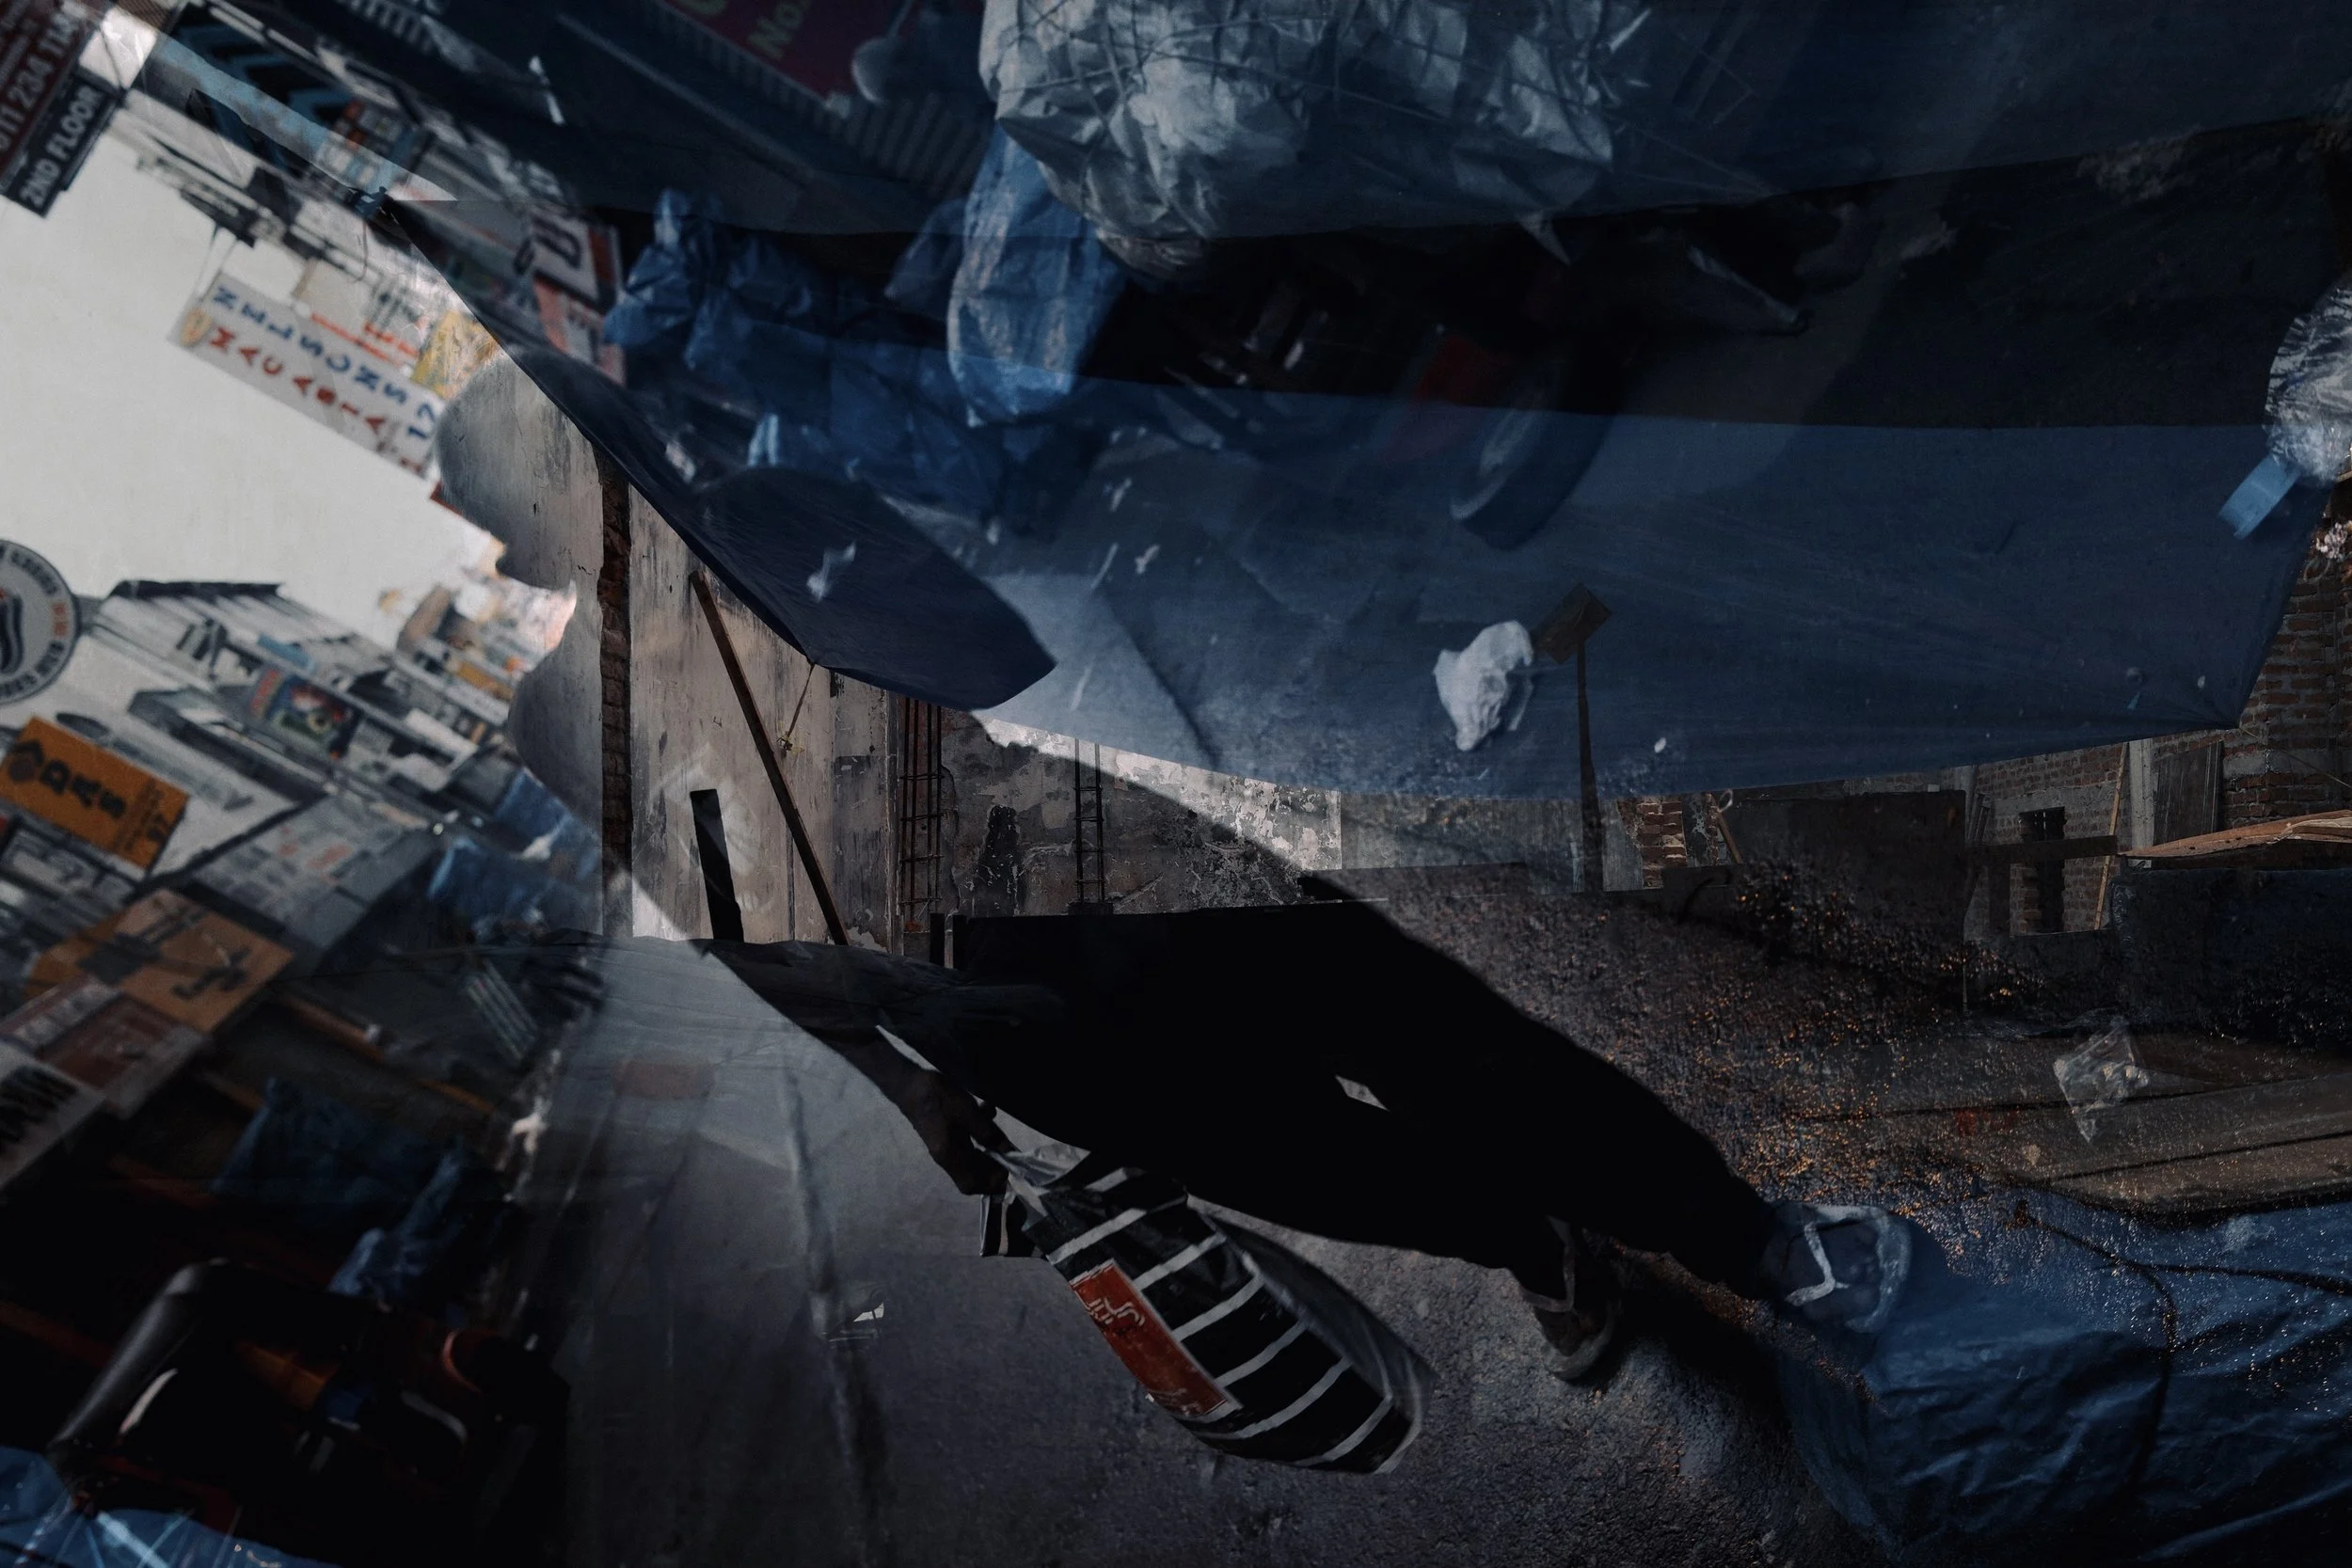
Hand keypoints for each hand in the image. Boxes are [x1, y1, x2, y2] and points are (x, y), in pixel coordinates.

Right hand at [898, 1070, 1012, 1195]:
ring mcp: (944, 1148)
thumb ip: (988, 1132)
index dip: (991, 1183)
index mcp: (949, 1155)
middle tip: (1007, 1151)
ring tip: (997, 1131)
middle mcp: (945, 1158)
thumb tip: (1007, 1150)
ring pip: (971, 1159)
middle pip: (972, 1175)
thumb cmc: (939, 1098)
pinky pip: (965, 1145)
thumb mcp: (968, 1112)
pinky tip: (985, 1112)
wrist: (911, 1086)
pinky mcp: (944, 1138)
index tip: (1007, 1168)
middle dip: (992, 1166)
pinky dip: (978, 1135)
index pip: (971, 1184)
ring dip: (987, 1149)